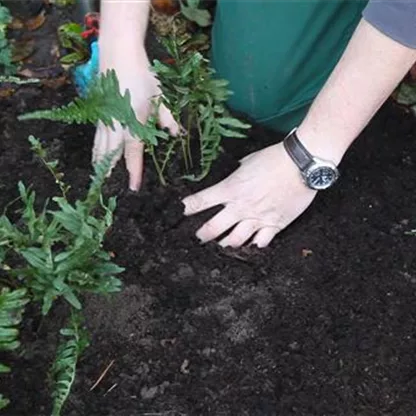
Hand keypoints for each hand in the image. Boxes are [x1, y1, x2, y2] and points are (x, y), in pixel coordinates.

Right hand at [92, 55, 178, 190]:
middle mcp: (116, 124)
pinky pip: (96, 136)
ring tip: (99, 178)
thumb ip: (168, 118)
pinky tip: (95, 155)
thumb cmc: (142, 74)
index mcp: (133, 121)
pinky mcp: (99, 112)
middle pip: (112, 154)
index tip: (133, 187)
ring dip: (100, 163)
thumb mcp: (160, 95)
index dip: (134, 171)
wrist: (119, 52)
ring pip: (100, 146)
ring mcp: (105, 118)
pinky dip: (95, 149)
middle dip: (111, 172)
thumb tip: (178, 134)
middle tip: (109, 189)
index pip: (133, 153)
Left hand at [182, 142, 317, 247]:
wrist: (301, 164)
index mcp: (230, 189)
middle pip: (213, 229)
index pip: (200, 201)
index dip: (186, 208)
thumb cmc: (273, 158)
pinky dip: (252, 247)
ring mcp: (257, 218)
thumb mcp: (247, 162)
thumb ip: (236, 174)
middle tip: (197, 239)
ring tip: (220, 247)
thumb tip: (233, 178)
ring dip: (224, 245)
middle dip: (201, 236)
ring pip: (234, 241)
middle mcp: (240, 207)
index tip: (178, 213)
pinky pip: (260, 243)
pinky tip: (248, 248)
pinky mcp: (274, 225)